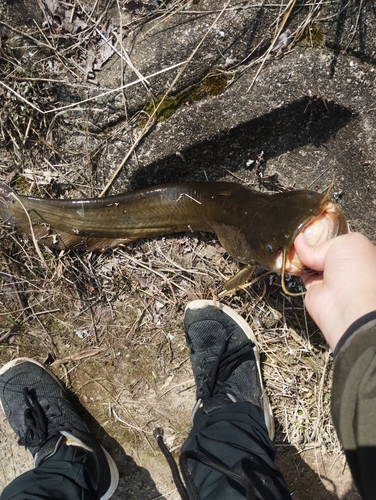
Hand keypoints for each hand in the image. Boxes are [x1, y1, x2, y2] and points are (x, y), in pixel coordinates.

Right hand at [294, 232, 375, 350]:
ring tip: (291, 240)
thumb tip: (300, 241)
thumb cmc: (357, 271)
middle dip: (312, 240)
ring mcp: (330, 276)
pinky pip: (302, 272)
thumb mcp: (343, 243)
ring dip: (301, 252)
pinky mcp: (315, 287)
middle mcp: (346, 264)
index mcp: (359, 251)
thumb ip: (321, 242)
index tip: (312, 223)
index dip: (326, 229)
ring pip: (311, 259)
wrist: (348, 305)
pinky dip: (294, 265)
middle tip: (299, 231)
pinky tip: (289, 255)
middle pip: (324, 248)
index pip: (340, 236)